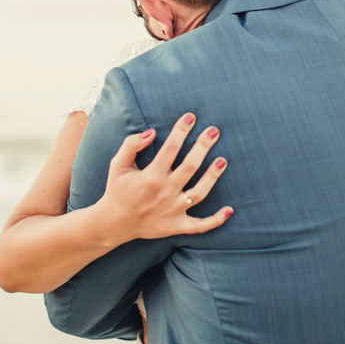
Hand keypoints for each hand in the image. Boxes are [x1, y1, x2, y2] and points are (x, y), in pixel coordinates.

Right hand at [95, 112, 232, 244]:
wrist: (113, 224)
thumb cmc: (118, 190)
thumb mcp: (118, 164)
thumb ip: (131, 145)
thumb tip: (151, 132)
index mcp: (149, 177)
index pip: (170, 149)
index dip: (181, 131)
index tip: (190, 117)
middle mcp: (163, 193)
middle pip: (189, 167)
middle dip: (203, 146)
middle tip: (214, 131)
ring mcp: (172, 211)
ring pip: (199, 193)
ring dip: (212, 177)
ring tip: (223, 160)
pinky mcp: (176, 226)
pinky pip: (200, 226)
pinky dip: (216, 220)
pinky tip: (230, 210)